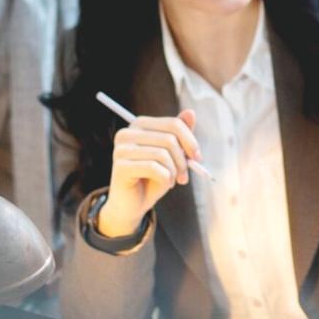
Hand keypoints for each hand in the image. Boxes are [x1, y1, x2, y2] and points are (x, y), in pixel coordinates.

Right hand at [99, 109, 199, 237]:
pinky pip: (154, 168)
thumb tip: (190, 112)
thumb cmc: (152, 178)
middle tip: (185, 176)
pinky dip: (166, 179)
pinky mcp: (120, 166)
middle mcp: (127, 133)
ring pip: (163, 154)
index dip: (190, 141)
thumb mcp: (171, 155)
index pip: (173, 124)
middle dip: (183, 161)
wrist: (132, 205)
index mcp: (139, 125)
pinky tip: (164, 184)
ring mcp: (121, 149)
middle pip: (169, 139)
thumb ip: (179, 135)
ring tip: (172, 181)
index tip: (197, 158)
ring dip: (174, 172)